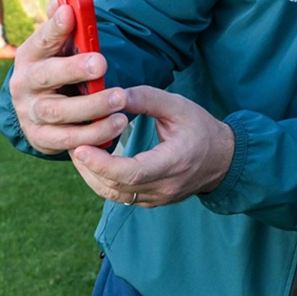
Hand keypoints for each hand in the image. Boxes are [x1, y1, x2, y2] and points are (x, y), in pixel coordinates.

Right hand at [7, 3, 129, 154]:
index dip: (54, 28)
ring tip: (121, 101)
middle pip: (46, 77)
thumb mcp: (59, 48)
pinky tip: (116, 126)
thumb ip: (64, 27)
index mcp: (30, 57)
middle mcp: (25, 85)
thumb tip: (63, 1)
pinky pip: (67, 140)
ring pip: (59, 113)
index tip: (70, 13)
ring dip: (92, 107)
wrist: (40, 110)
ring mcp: (32, 114)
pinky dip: (92, 136)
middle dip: (74, 69)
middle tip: (102, 63)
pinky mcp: (42, 138)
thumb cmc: (57, 70)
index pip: (41, 40)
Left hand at [70, 85, 234, 206]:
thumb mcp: (179, 106)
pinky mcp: (151, 201)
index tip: (81, 148)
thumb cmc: (202, 129)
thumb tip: (114, 94)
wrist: (223, 158)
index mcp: (175, 162)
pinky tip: (95, 163)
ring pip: (114, 194)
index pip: (132, 173)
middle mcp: (165, 186)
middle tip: (73, 143)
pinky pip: (120, 196)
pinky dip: (103, 181)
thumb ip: (147, 99)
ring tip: (79, 152)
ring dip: (92, 176)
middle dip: (89, 167)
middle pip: (116, 186)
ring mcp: (158, 198)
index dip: (102, 164)